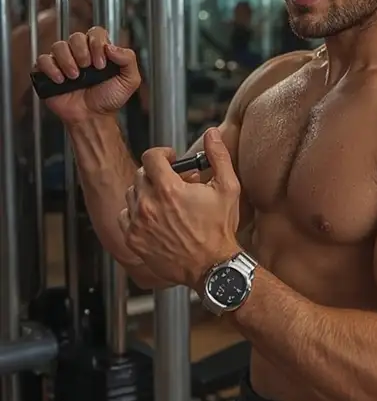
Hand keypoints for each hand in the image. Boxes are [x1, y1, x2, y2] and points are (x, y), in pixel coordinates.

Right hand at [34, 26, 140, 123]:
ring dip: (67, 60)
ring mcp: (64, 62)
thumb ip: (128, 60)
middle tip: (87, 69)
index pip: (95, 33)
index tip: (100, 64)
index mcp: (100, 52)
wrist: (93, 117)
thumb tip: (112, 47)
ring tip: (75, 77)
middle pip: (76, 37)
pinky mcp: (49, 72)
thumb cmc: (110, 99)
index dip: (97, 43)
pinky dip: (50, 68)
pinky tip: (61, 80)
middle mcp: (81, 53)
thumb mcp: (129, 80)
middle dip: (82, 52)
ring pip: (58, 46)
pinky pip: (42, 60)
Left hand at [118, 128, 240, 285]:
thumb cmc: (220, 229)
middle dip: (157, 174)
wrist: (211, 267)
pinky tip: (154, 218)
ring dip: (146, 193)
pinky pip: (124, 216)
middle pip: (141, 174)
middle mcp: (149, 204)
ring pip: (131, 194)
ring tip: (165, 201)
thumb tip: (212, 134)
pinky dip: (135, 213)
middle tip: (173, 183)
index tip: (170, 160)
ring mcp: (138, 223)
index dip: (162, 154)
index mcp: (170, 189)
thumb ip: (218, 157)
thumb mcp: (228, 188)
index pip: (151, 156)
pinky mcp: (133, 239)